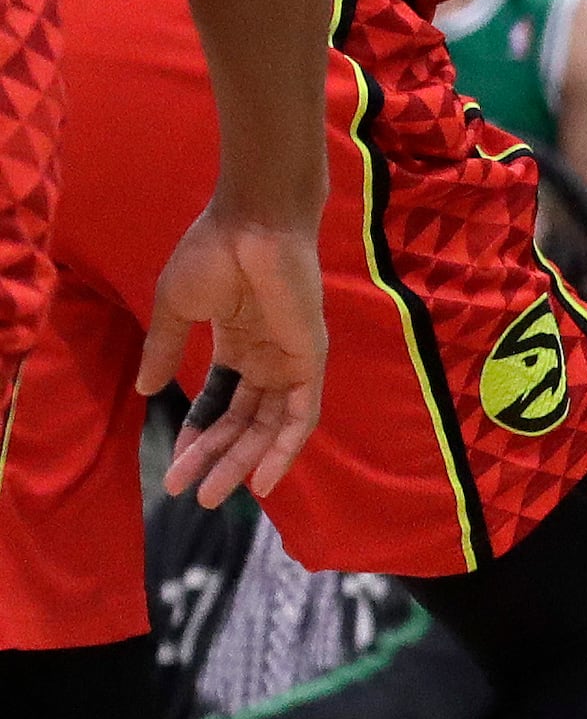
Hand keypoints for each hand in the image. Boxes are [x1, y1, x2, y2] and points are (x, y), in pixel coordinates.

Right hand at [140, 202, 328, 505]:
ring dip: (241, 462)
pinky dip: (284, 449)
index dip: (196, 434)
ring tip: (212, 493)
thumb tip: (144, 390)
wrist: (251, 225)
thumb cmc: (213, 254)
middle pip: (241, 422)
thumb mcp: (177, 309)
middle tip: (188, 491)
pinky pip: (302, 417)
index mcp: (238, 344)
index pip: (219, 402)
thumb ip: (165, 350)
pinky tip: (262, 480)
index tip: (173, 465)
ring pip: (268, 427)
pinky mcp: (310, 361)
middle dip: (213, 458)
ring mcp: (291, 360)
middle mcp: (267, 358)